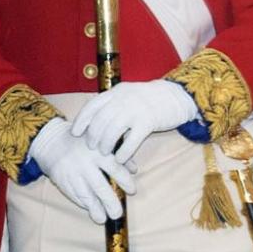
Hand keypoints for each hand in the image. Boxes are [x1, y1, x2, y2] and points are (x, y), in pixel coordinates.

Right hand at [29, 117, 135, 223]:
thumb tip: (134, 170)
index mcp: (98, 152)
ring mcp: (72, 174)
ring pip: (85, 195)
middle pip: (100, 187)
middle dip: (110, 202)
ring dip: (95, 209)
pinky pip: (74, 195)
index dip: (125, 181)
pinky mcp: (62, 181)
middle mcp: (85, 164)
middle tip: (117, 214)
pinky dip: (83, 204)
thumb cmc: (82, 141)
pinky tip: (90, 210)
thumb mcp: (101, 141)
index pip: (115, 169)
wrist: (51, 140)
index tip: (132, 191)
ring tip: (102, 219)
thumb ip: (118, 153)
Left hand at [70, 80, 197, 163]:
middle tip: (91, 147)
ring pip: (113, 130)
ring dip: (105, 144)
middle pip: (100, 120)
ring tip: (104, 153)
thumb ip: (112, 103)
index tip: (75, 132)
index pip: (92, 106)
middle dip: (92, 136)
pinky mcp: (149, 121)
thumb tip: (92, 119)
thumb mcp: (128, 95)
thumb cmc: (149, 100)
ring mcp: (136, 109)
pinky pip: (131, 140)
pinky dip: (123, 152)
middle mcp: (124, 99)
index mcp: (116, 92)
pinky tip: (119, 159)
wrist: (177, 96)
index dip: (81, 120)